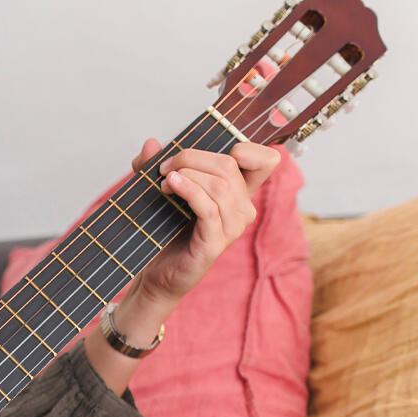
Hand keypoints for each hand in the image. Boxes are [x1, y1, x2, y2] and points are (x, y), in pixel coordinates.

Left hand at [124, 138, 282, 309]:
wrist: (159, 272)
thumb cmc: (166, 231)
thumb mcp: (162, 190)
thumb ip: (157, 165)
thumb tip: (150, 143)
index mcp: (239, 192)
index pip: (266, 160)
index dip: (247, 147)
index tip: (206, 152)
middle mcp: (243, 208)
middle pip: (230, 164)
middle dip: (193, 157)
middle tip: (165, 166)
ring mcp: (232, 227)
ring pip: (220, 184)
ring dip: (188, 174)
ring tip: (164, 181)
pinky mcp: (215, 242)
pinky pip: (208, 207)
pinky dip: (188, 190)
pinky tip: (171, 185)